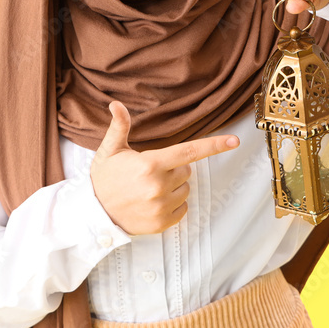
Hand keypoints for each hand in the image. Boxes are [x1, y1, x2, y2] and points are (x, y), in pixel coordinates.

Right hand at [90, 100, 239, 234]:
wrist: (93, 214)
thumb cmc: (104, 179)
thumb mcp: (110, 150)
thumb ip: (119, 127)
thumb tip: (116, 104)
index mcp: (151, 165)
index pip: (189, 151)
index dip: (214, 145)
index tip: (234, 141)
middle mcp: (159, 186)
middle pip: (186, 170)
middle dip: (174, 168)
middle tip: (150, 172)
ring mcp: (161, 207)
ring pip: (185, 189)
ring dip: (173, 187)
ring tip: (149, 188)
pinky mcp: (162, 223)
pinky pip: (182, 208)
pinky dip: (172, 204)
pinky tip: (152, 202)